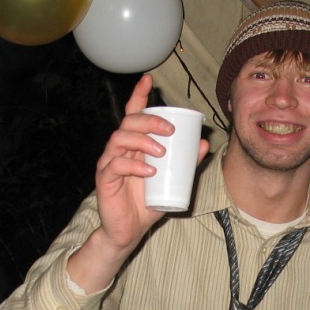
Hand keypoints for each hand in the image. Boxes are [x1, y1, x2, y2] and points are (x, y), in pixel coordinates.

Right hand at [68, 74, 208, 291]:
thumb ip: (187, 163)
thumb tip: (204, 144)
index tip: (149, 79)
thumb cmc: (147, 203)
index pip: (133, 112)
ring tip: (161, 152)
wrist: (128, 231)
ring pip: (119, 138)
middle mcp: (119, 149)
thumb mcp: (173, 182)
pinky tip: (149, 171)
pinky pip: (116, 165)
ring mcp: (109, 162)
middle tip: (170, 130)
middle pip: (128, 121)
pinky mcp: (105, 179)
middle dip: (150, 120)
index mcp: (134, 144)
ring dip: (143, 141)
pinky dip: (134, 166)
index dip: (139, 94)